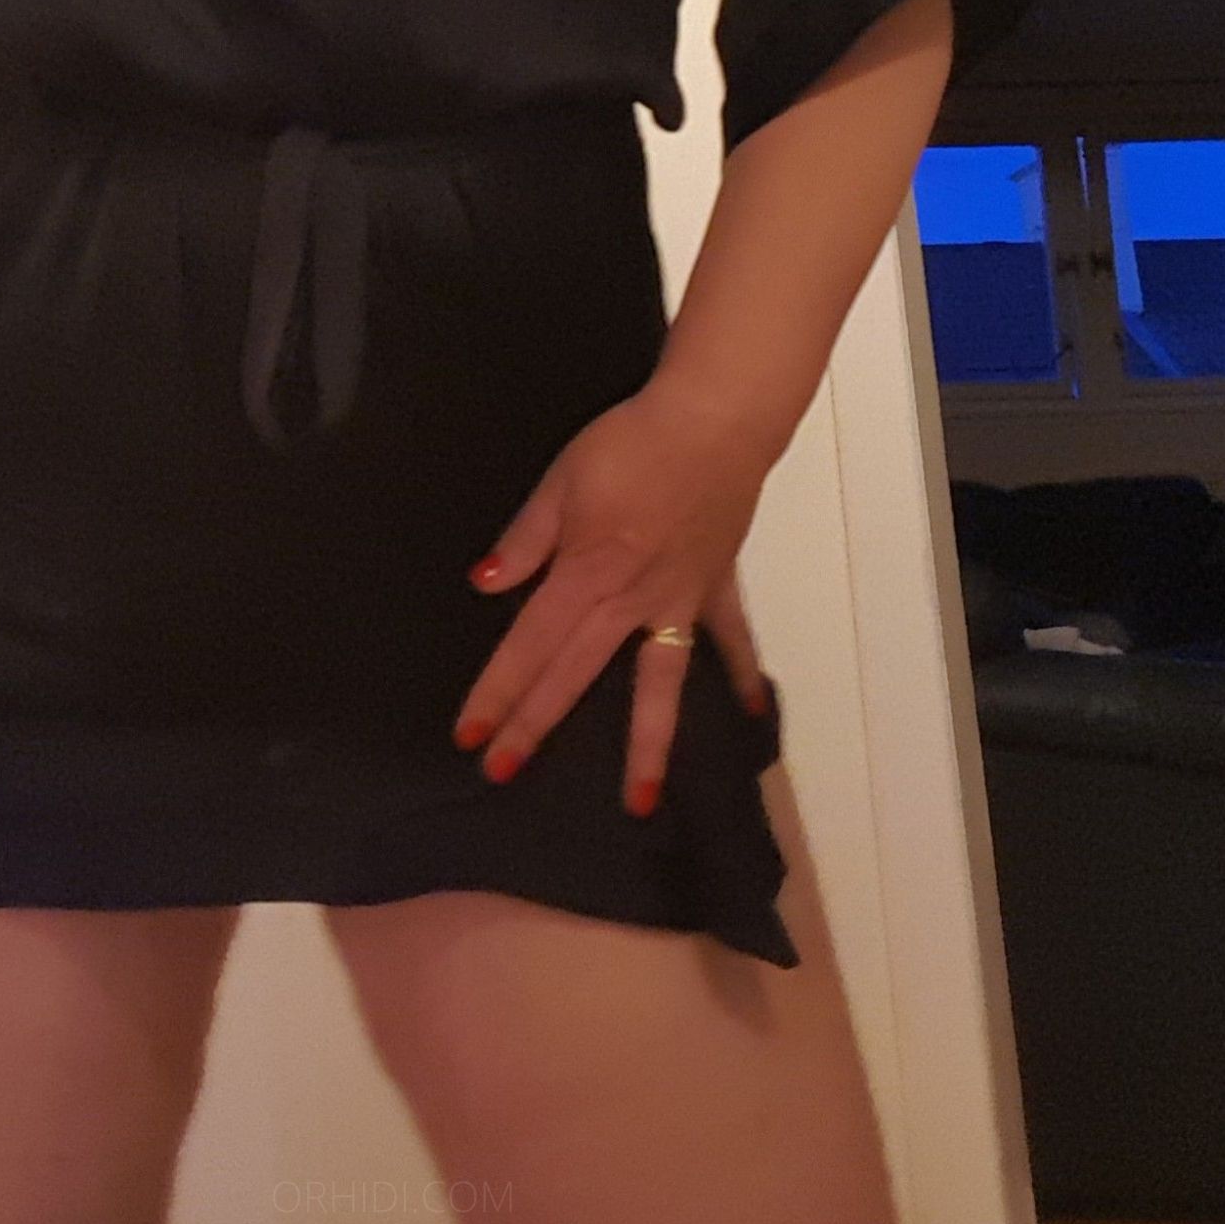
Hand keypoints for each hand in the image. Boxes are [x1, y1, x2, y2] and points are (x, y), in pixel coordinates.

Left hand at [450, 376, 774, 817]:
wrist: (713, 420)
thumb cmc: (630, 443)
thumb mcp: (562, 479)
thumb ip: (526, 538)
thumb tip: (486, 588)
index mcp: (586, 575)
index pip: (530, 646)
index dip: (497, 692)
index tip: (470, 735)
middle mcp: (632, 603)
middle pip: (576, 674)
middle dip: (536, 725)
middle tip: (502, 773)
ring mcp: (680, 601)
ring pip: (660, 685)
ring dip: (649, 744)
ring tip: (641, 803)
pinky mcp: (716, 585)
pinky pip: (732, 639)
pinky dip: (744, 674)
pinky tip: (754, 713)